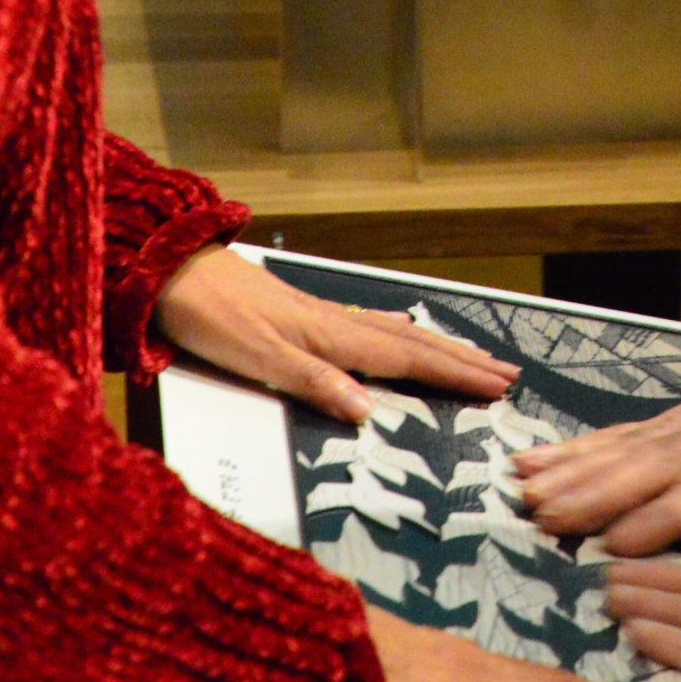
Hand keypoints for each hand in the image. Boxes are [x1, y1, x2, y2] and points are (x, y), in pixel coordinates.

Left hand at [155, 246, 519, 422]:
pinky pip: (373, 327)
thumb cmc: (209, 317)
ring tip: (475, 356)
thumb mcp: (257, 359)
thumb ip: (314, 384)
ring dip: (440, 348)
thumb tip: (370, 410)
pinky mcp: (304, 315)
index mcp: (331, 337)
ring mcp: (322, 317)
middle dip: (464, 361)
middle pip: (414, 344)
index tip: (498, 387)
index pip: (408, 360)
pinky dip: (404, 334)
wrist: (171, 271)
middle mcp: (335, 324)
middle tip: (509, 373)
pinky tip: (404, 332)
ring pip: (397, 333)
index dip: (455, 376)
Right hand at [513, 337, 680, 552]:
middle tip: (542, 516)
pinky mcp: (674, 421)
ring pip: (623, 449)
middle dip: (592, 494)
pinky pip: (621, 434)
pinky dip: (577, 447)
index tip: (612, 544)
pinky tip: (540, 458)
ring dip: (571, 468)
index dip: (657, 519)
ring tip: (524, 487)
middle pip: (646, 469)